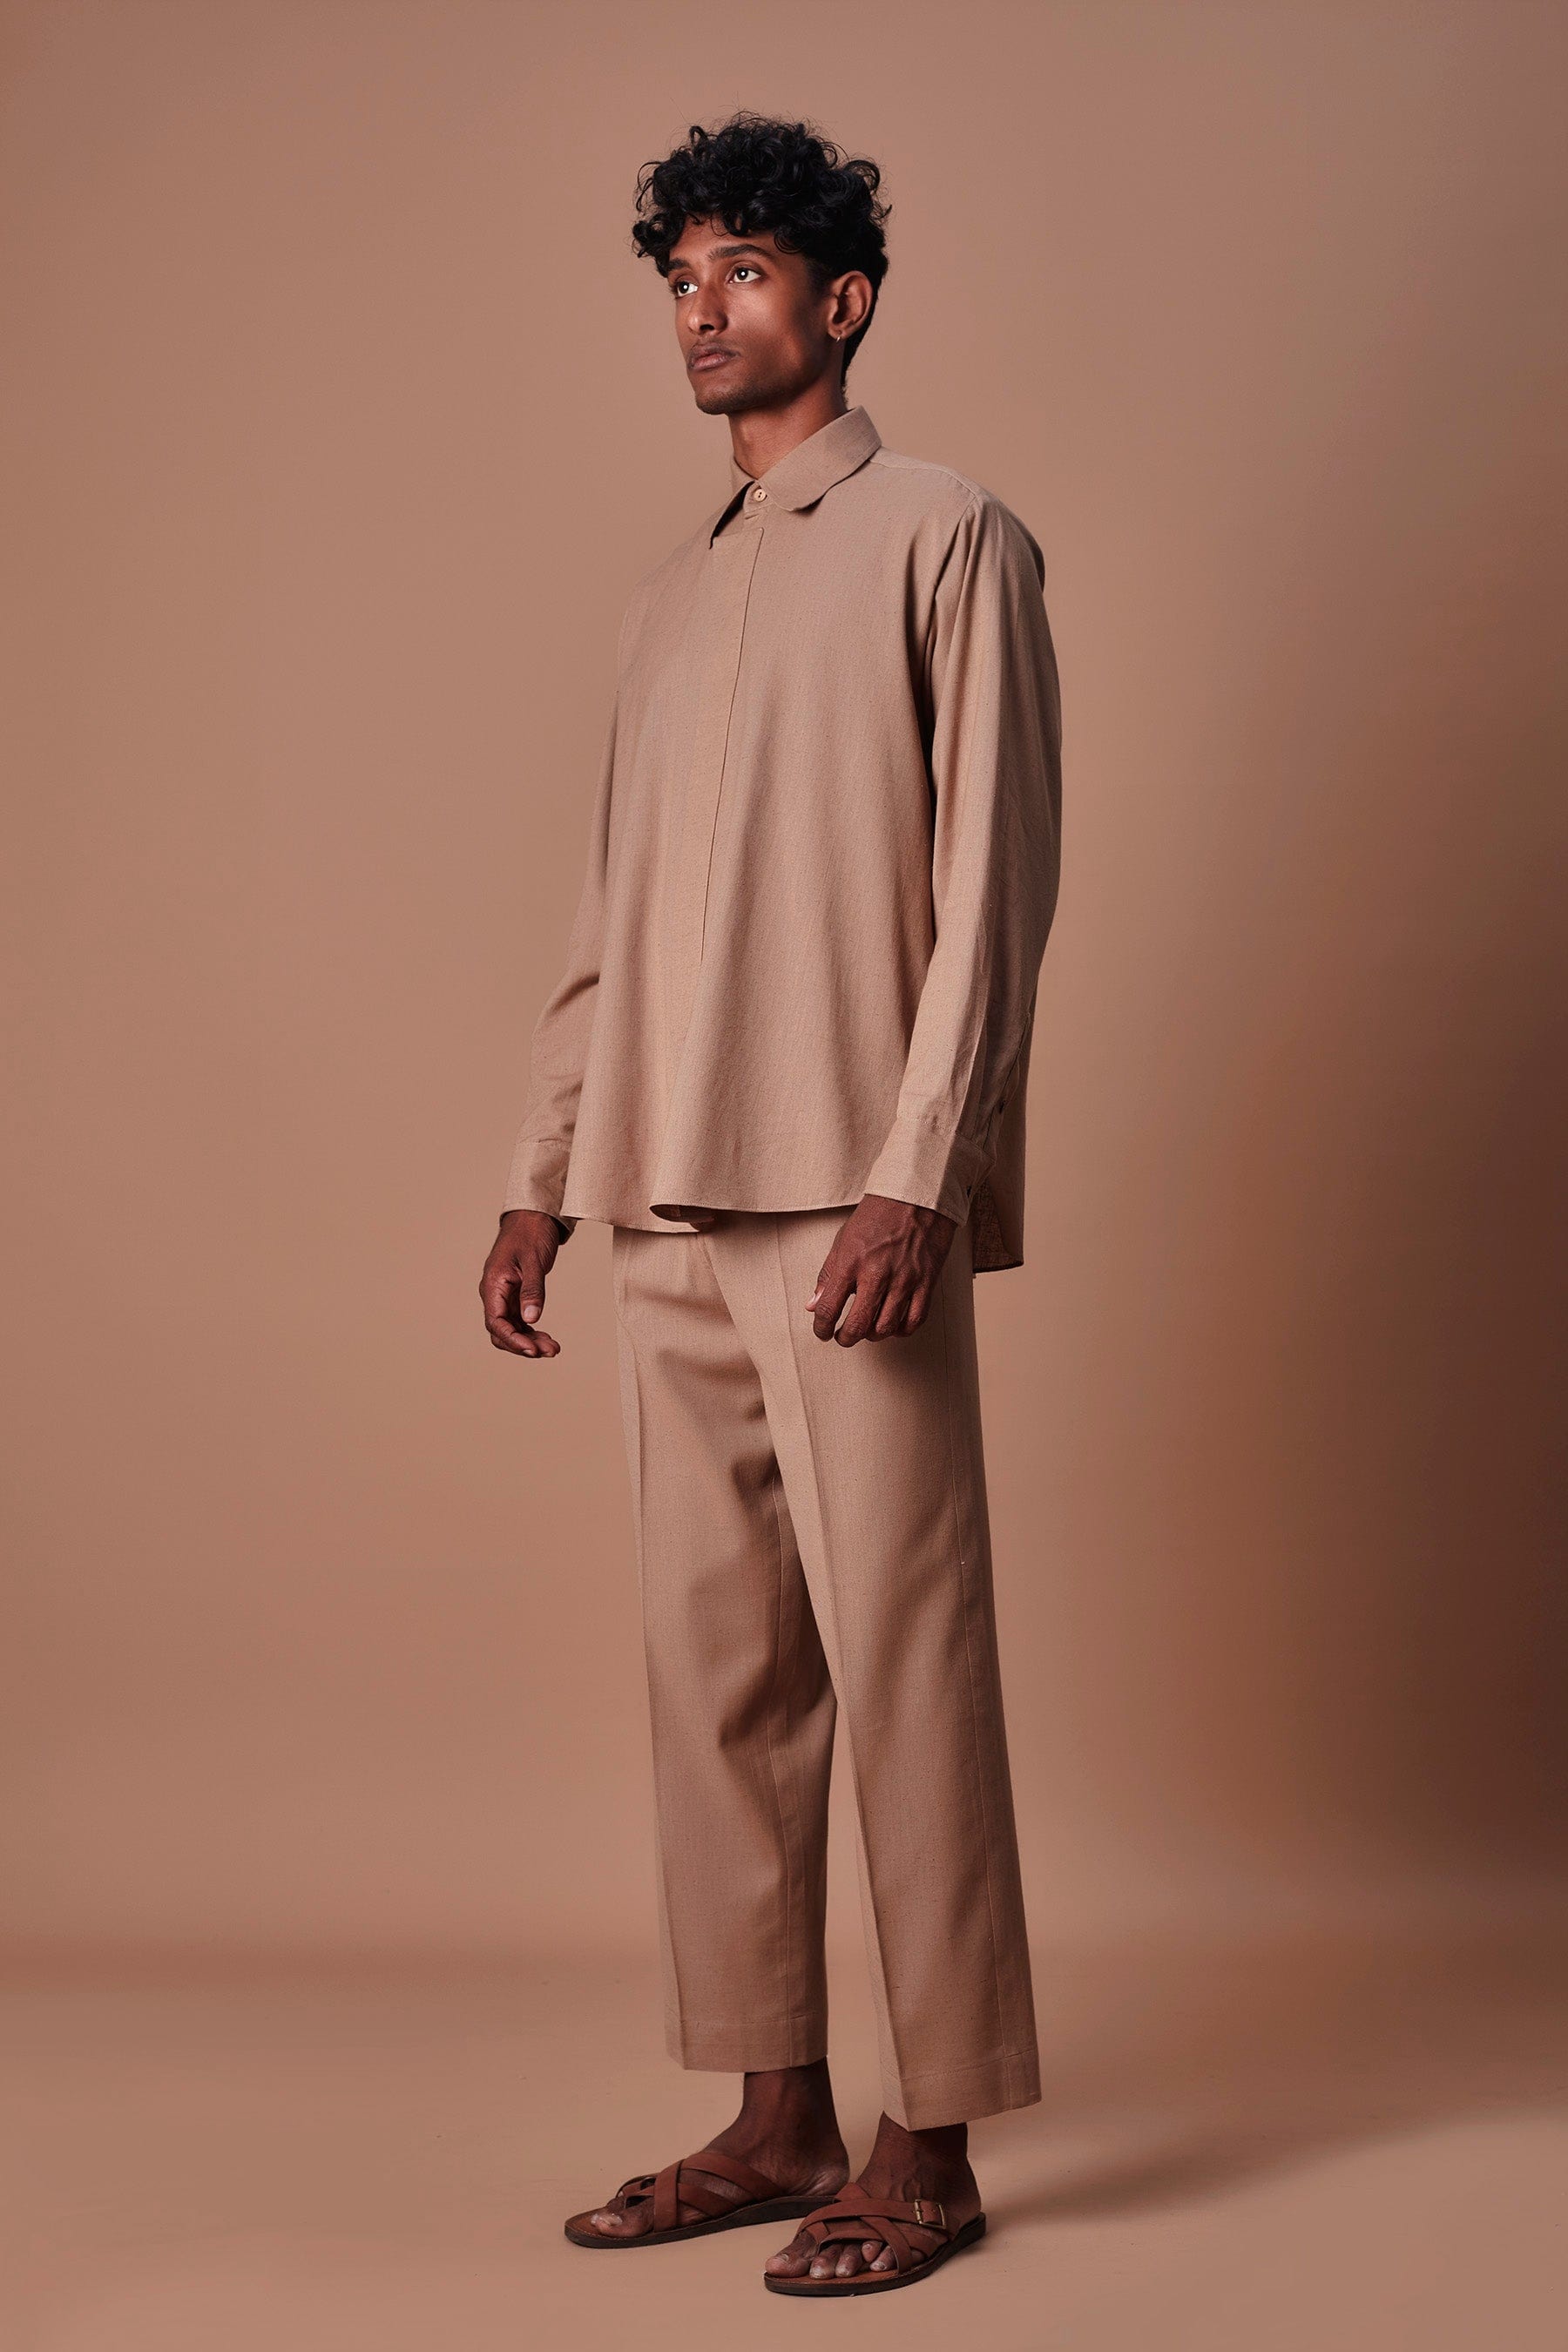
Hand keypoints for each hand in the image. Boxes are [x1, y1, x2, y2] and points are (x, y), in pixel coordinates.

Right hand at [480, 1209, 565, 1357]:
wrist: (533, 1217)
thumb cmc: (531, 1234)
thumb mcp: (534, 1261)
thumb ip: (532, 1290)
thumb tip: (531, 1320)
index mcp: (492, 1284)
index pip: (496, 1322)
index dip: (513, 1340)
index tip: (533, 1351)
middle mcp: (494, 1294)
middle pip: (501, 1331)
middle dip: (523, 1345)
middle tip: (550, 1351)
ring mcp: (504, 1296)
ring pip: (511, 1329)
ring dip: (530, 1341)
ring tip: (553, 1348)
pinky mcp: (515, 1296)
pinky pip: (519, 1321)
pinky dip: (532, 1331)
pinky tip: (547, 1338)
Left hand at [806, 1193, 956, 1344]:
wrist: (915, 1196)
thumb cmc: (877, 1216)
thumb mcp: (842, 1240)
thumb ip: (828, 1275)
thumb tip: (813, 1305)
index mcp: (851, 1262)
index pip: (829, 1308)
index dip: (822, 1328)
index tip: (822, 1332)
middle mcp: (877, 1273)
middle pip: (859, 1325)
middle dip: (847, 1338)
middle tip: (844, 1336)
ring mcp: (904, 1279)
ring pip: (886, 1327)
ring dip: (873, 1335)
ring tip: (869, 1328)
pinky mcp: (926, 1281)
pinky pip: (914, 1320)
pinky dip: (901, 1330)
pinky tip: (894, 1324)